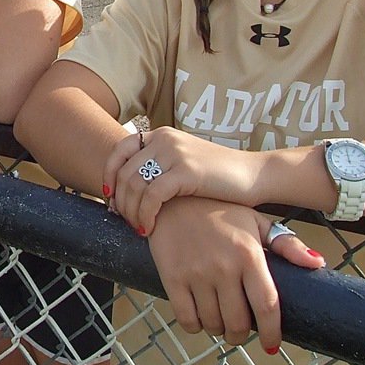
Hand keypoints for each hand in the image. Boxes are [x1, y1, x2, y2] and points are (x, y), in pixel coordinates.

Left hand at [103, 126, 258, 234]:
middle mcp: (164, 139)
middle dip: (119, 201)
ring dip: (131, 212)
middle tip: (124, 221)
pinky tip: (149, 229)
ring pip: (134, 185)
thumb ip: (158, 168)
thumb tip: (127, 190)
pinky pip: (151, 196)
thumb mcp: (183, 164)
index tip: (111, 200)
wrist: (255, 175)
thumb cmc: (219, 178)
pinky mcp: (186, 171)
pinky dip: (145, 215)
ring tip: (139, 228)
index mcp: (160, 135)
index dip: (109, 176)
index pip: (118, 152)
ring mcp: (175, 153)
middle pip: (123, 172)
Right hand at [146, 197, 324, 351]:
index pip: (266, 306)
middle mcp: (224, 266)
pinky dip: (194, 326)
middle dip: (240, 335)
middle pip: (238, 322)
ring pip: (212, 323)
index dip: (271, 332)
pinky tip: (198, 317)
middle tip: (239, 330)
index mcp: (249, 254)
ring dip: (218, 329)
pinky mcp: (172, 277)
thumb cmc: (218, 210)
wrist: (171, 197)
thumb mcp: (255, 221)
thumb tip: (318, 263)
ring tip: (218, 319)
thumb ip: (287, 244)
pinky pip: (186, 318)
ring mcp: (196, 273)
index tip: (271, 344)